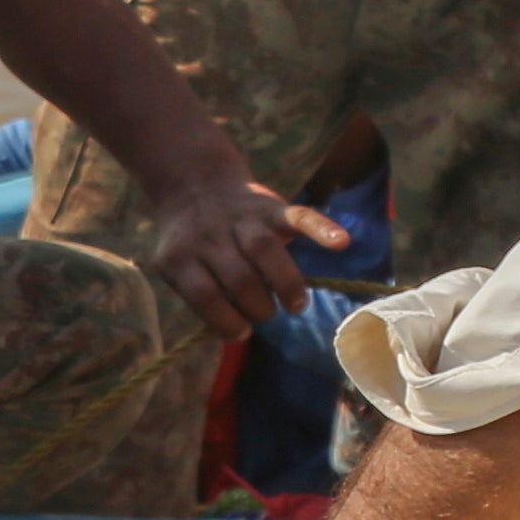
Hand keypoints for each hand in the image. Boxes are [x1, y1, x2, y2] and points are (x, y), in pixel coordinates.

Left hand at [141, 162, 345, 336]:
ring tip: (295, 305)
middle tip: (266, 313)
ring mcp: (240, 218)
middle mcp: (207, 235)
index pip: (203, 295)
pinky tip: (340, 242)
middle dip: (258, 305)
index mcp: (179, 257)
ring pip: (264, 249)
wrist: (196, 188)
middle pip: (238, 277)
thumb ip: (202, 297)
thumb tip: (237, 331)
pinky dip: (321, 228)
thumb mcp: (180, 269)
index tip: (241, 332)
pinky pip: (297, 215)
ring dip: (285, 283)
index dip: (225, 320)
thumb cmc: (196, 247)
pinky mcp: (270, 205)